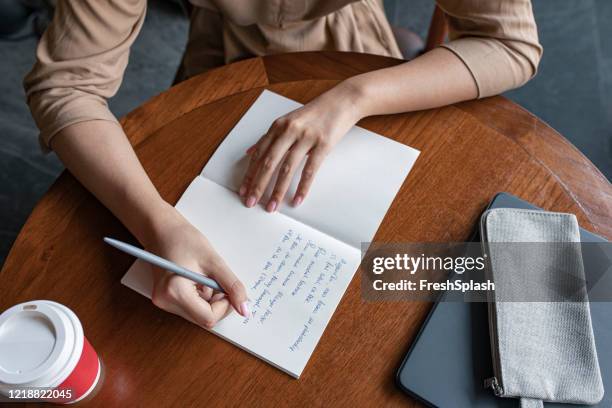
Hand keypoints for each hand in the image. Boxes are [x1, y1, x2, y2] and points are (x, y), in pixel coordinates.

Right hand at [147, 207, 248, 328]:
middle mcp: (165, 302)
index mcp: (175, 292)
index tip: (228, 290)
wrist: (162, 229)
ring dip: (209, 300)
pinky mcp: (165, 299)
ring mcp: (163, 302)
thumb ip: (232, 286)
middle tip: (219, 282)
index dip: (224, 306)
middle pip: (203, 319)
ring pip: (198, 314)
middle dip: (217, 303)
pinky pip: (190, 307)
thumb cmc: (185, 239)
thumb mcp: (214, 262)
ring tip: (205, 277)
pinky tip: (198, 280)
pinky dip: (200, 298)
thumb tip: (244, 309)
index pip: (208, 318)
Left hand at [239, 82, 363, 211]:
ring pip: (287, 169)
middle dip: (258, 185)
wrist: (343, 101)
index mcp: (278, 126)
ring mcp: (306, 137)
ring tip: (272, 206)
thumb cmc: (316, 113)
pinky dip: (302, 187)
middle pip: (269, 163)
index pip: (258, 154)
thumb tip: (251, 152)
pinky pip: (310, 170)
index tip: (243, 190)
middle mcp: (289, 131)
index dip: (249, 174)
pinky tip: (296, 200)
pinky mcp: (323, 144)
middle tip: (251, 202)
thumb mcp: (289, 120)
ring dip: (277, 191)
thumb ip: (270, 137)